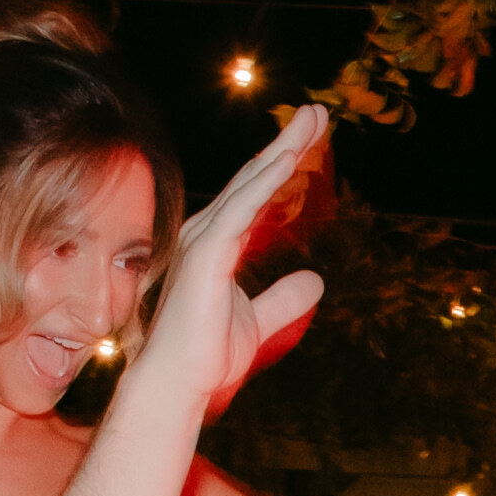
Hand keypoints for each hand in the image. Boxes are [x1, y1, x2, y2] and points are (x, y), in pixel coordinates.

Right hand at [129, 106, 329, 394]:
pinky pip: (240, 210)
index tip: (312, 137)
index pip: (255, 194)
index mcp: (216, 244)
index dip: (282, 163)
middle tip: (317, 111)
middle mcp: (206, 233)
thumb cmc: (207, 354)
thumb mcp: (261, 321)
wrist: (178, 384)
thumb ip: (285, 298)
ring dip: (282, 150)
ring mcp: (202, 240)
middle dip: (286, 142)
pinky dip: (264, 184)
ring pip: (249, 185)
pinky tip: (287, 160)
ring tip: (311, 120)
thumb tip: (317, 280)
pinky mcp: (205, 253)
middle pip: (253, 178)